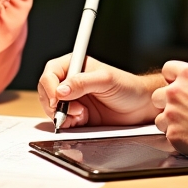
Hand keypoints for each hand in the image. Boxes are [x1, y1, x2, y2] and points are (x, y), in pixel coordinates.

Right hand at [38, 54, 159, 127]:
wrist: (141, 106)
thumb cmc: (127, 86)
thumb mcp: (106, 80)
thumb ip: (82, 82)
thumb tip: (61, 90)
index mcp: (75, 65)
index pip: (51, 72)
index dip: (50, 86)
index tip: (57, 99)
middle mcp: (71, 81)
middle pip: (47, 91)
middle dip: (53, 103)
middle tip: (66, 110)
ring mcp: (73, 99)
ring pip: (52, 107)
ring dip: (62, 114)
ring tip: (81, 114)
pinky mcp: (77, 115)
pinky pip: (63, 120)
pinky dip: (67, 123)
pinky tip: (81, 120)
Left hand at [151, 60, 187, 157]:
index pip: (167, 69)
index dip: (171, 78)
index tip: (174, 83)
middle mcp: (175, 92)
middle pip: (158, 95)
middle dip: (167, 102)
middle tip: (180, 109)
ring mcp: (172, 113)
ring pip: (160, 117)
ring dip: (171, 121)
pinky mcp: (173, 134)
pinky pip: (168, 134)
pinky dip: (178, 137)